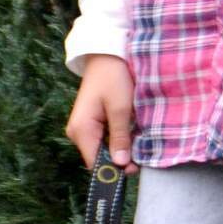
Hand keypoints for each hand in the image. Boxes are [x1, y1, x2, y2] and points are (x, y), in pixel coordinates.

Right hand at [65, 54, 136, 170]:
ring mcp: (84, 127)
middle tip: (144, 158)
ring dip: (122, 149)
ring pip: (104, 148)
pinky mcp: (92, 121)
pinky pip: (105, 138)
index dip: (114, 170)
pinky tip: (133, 135)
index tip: (136, 170)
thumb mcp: (121, 108)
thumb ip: (120, 137)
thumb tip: (120, 164)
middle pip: (100, 157)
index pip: (95, 163)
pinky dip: (119, 139)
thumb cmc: (114, 77)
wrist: (108, 54)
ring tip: (141, 146)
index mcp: (81, 130)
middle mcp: (78, 132)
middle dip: (121, 159)